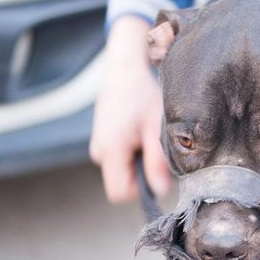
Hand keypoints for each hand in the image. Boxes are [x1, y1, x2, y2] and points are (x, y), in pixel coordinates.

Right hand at [90, 16, 171, 202]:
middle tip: (156, 146)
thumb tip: (161, 191)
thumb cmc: (143, 93)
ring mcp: (98, 145)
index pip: (119, 193)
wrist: (125, 66)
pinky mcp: (103, 139)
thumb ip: (159, 163)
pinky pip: (120, 157)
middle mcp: (99, 151)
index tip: (157, 172)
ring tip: (149, 132)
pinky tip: (141, 129)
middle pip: (121, 183)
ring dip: (139, 160)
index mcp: (110, 151)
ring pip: (122, 169)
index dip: (141, 191)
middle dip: (142, 173)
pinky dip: (134, 150)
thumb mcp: (157, 129)